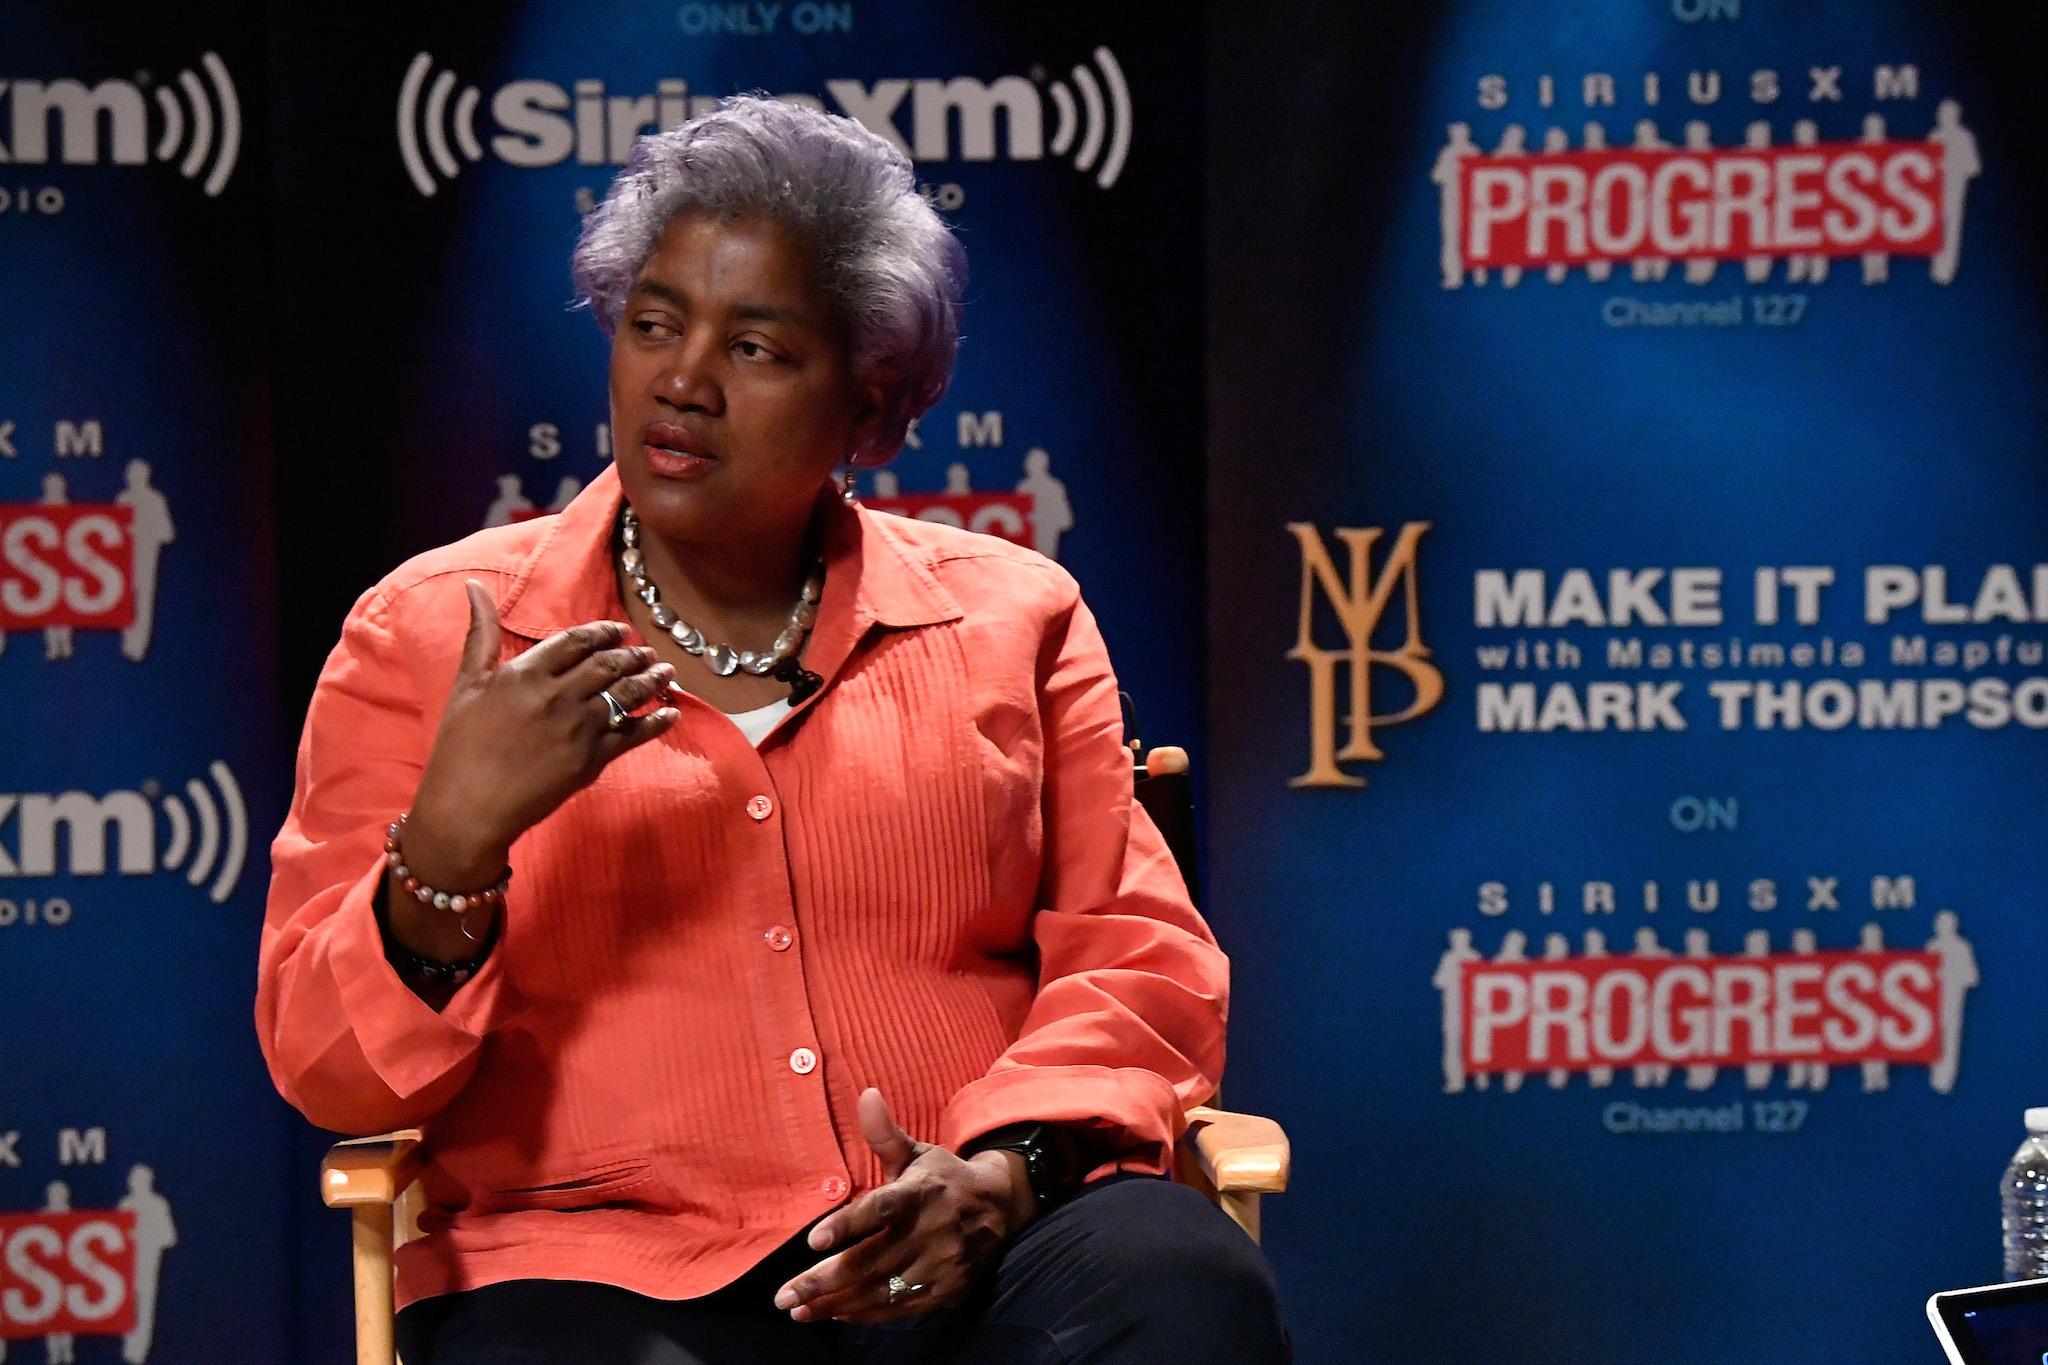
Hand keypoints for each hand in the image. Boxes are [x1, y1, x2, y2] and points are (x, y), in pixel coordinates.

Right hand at [390, 582, 677, 958]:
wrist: (467, 808)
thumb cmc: (460, 747)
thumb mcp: (466, 684)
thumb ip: (479, 634)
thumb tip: (474, 585)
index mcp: (526, 673)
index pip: (576, 641)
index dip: (603, 633)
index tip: (620, 631)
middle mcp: (557, 696)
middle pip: (608, 665)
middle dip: (633, 655)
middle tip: (648, 652)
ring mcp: (577, 728)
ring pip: (626, 695)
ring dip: (651, 680)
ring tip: (666, 672)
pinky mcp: (591, 761)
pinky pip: (633, 735)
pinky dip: (656, 722)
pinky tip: (671, 713)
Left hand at [774, 1088, 1034, 1324]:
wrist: (999, 1206)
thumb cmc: (943, 1178)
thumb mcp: (916, 1152)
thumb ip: (884, 1133)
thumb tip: (865, 1095)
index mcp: (920, 1193)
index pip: (880, 1210)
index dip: (847, 1226)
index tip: (813, 1241)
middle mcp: (931, 1232)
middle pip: (871, 1261)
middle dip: (823, 1280)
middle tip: (783, 1296)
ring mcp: (940, 1266)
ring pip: (881, 1291)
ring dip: (835, 1304)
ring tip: (798, 1311)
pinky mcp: (946, 1291)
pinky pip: (900, 1309)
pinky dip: (865, 1314)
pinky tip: (834, 1312)